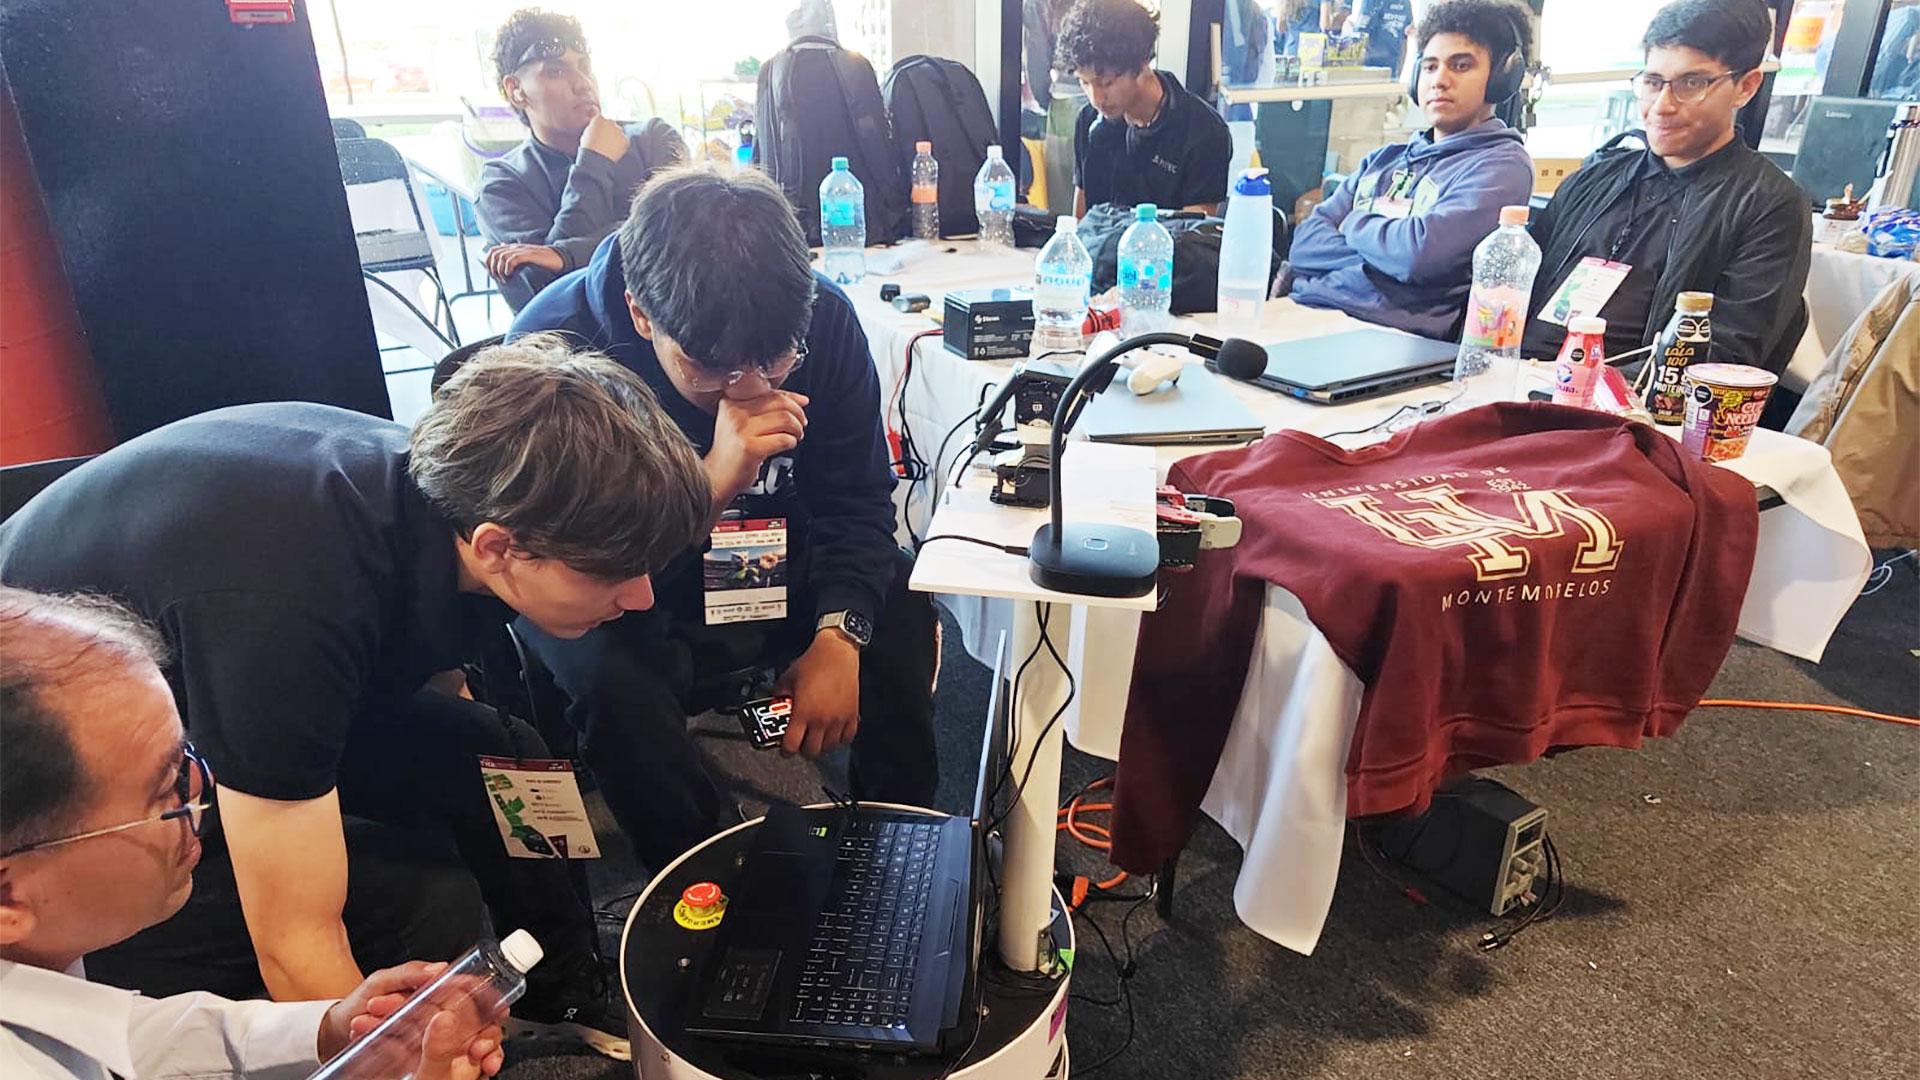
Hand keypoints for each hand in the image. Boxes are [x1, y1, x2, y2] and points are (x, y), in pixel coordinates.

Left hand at [318, 963, 505, 1077]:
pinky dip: (469, 1070)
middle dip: (487, 1035)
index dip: (490, 1002)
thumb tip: (439, 969)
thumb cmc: (356, 1006)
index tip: (499, 1011)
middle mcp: (437, 1018)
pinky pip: (453, 1065)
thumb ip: (408, 974)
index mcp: (433, 995)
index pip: (471, 995)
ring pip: (471, 1045)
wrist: (331, 1037)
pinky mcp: (424, 1061)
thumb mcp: (380, 983)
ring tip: (479, 1056)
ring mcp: (432, 1041)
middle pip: (477, 1023)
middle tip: (481, 1045)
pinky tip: (477, 1068)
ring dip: (481, 1051)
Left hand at [484, 243, 563, 282]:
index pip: (492, 251)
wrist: (557, 258)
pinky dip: (508, 268)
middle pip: (494, 254)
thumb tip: (500, 247)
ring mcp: (522, 250)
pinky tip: (510, 274)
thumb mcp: (525, 255)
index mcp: (513, 247)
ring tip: (505, 279)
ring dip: (500, 270)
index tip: (493, 274)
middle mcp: (515, 247)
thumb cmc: (542, 260)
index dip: (488, 262)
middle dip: (493, 268)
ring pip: (501, 257)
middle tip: (498, 279)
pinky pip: (512, 259)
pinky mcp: (528, 255)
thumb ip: (513, 253)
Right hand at [581, 113, 629, 161]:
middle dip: (609, 131)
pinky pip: (624, 141)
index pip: (602, 119)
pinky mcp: (625, 140)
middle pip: (612, 125)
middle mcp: (610, 122)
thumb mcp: (586, 134)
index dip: (601, 127)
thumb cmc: (587, 147)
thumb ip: (593, 127)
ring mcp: (619, 130)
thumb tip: (596, 126)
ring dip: (616, 138)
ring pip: (619, 133)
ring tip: (609, 148)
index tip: (600, 133)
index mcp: (598, 119)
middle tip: (605, 142)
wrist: (595, 158)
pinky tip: (614, 151)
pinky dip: (621, 145)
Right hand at [705, 391, 808, 506]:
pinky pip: (782, 439)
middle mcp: (734, 413)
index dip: (791, 397)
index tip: (802, 402)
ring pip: (784, 419)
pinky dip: (791, 441)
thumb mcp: (739, 423)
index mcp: (732, 403)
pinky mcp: (749, 448)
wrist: (715, 478)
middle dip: (797, 413)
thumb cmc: (730, 453)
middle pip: (779, 403)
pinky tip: (788, 445)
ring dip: (797, 428)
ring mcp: (741, 430)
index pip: (769, 393)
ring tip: (796, 436)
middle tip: (801, 423)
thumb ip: (762, 410)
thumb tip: (796, 401)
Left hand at [775, 630, 861, 756]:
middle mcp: (821, 720)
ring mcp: (838, 719)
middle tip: (801, 743)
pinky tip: (833, 733)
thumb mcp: (788, 678)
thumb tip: (776, 702)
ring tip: (816, 738)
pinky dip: (839, 739)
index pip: (792, 745)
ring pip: (829, 747)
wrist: (837, 653)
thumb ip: (779, 694)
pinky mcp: (852, 715)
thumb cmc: (813, 663)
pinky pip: (847, 737)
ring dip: (821, 745)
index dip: (786, 751)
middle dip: (803, 750)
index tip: (785, 749)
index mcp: (803, 713)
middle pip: (812, 752)